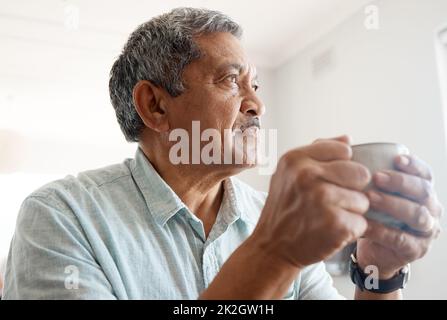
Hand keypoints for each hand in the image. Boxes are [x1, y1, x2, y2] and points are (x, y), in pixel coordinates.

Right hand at [253, 135, 370, 268]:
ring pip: (363, 200)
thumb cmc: (284, 209)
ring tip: (328, 217)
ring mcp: (322, 199)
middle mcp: (307, 175)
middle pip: (360, 173)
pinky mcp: (335, 224)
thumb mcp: (288, 173)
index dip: (342, 166)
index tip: (330, 180)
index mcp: (296, 159)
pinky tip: (331, 231)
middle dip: (352, 189)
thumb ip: (317, 152)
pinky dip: (350, 230)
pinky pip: (362, 222)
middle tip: (333, 201)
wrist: (272, 247)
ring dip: (351, 212)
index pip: (344, 150)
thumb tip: (348, 139)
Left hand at [357, 155, 443, 278]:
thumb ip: (362, 169)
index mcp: (423, 191)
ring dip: (393, 204)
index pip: (426, 174)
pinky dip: (383, 230)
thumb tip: (345, 141)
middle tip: (377, 177)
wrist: (372, 250)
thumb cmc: (372, 214)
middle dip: (401, 182)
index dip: (414, 165)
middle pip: (424, 192)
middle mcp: (431, 209)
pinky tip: (366, 223)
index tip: (397, 158)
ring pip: (418, 215)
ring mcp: (426, 231)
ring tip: (370, 198)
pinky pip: (401, 238)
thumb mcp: (371, 191)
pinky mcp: (415, 250)